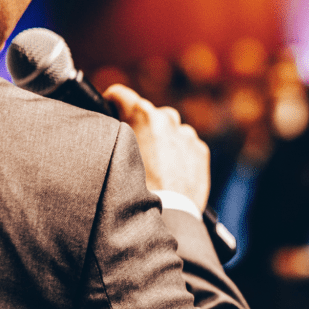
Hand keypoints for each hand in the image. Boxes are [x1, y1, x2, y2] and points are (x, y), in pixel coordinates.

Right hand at [104, 83, 210, 211]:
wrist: (168, 214)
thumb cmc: (136, 188)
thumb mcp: (115, 156)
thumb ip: (115, 134)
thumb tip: (110, 127)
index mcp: (143, 115)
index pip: (121, 94)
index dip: (111, 101)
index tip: (109, 108)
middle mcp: (167, 119)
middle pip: (150, 113)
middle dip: (142, 125)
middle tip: (134, 148)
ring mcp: (186, 135)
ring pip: (171, 130)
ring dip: (163, 141)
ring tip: (155, 166)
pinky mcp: (200, 151)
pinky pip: (186, 146)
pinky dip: (179, 154)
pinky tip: (170, 173)